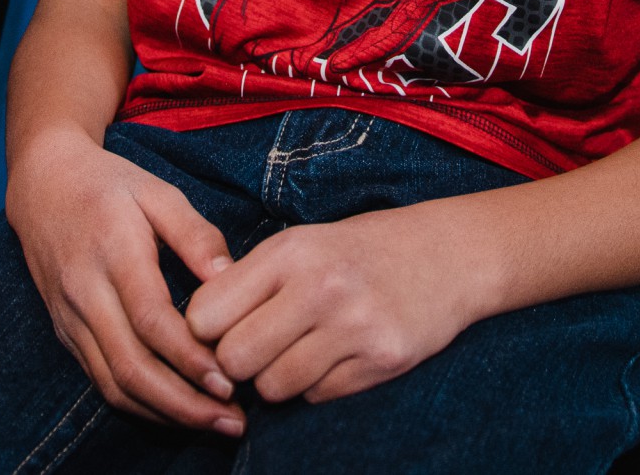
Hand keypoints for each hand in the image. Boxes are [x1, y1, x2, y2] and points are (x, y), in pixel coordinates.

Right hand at [7, 131, 243, 433]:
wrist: (43, 185)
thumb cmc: (109, 186)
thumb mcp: (158, 192)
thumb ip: (196, 235)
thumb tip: (232, 280)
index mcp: (113, 251)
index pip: (150, 319)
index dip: (189, 358)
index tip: (230, 381)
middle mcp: (85, 292)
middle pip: (131, 366)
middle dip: (184, 403)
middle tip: (233, 420)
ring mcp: (70, 317)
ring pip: (114, 384)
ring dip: (165, 413)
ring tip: (213, 423)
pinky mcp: (65, 332)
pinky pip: (101, 381)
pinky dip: (140, 405)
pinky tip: (177, 410)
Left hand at [184, 206, 485, 404]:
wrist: (448, 254)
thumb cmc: (358, 251)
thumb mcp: (300, 244)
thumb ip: (248, 281)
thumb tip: (191, 329)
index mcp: (289, 251)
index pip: (205, 314)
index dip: (204, 330)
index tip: (220, 329)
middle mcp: (319, 287)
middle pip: (234, 359)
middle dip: (236, 363)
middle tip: (256, 348)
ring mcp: (354, 327)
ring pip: (273, 387)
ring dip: (277, 379)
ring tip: (298, 350)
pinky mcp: (382, 360)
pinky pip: (317, 397)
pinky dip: (316, 386)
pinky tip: (335, 356)